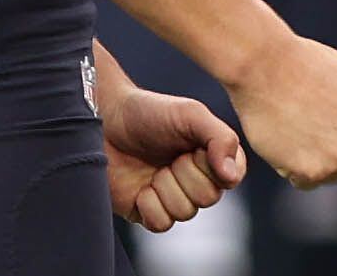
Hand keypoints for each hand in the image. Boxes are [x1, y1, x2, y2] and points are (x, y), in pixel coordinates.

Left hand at [102, 79, 246, 231]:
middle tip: (170, 155)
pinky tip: (141, 186)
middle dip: (185, 175)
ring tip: (153, 167)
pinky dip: (149, 205)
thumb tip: (231, 177)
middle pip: (209, 197)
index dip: (213, 166)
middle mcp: (196, 178)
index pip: (232, 176)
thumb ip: (220, 138)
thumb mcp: (190, 114)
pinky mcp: (148, 212)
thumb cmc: (149, 112)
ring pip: (185, 212)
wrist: (104, 122)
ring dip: (165, 188)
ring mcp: (172, 197)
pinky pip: (161, 224)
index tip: (195, 148)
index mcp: (212, 155)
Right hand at [224, 32, 336, 188]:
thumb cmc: (305, 64)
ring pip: (331, 174)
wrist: (265, 65)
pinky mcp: (315, 173)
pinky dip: (292, 168)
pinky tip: (283, 139)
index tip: (332, 117)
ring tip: (294, 124)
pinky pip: (304, 182)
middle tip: (308, 119)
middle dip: (334, 146)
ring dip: (314, 159)